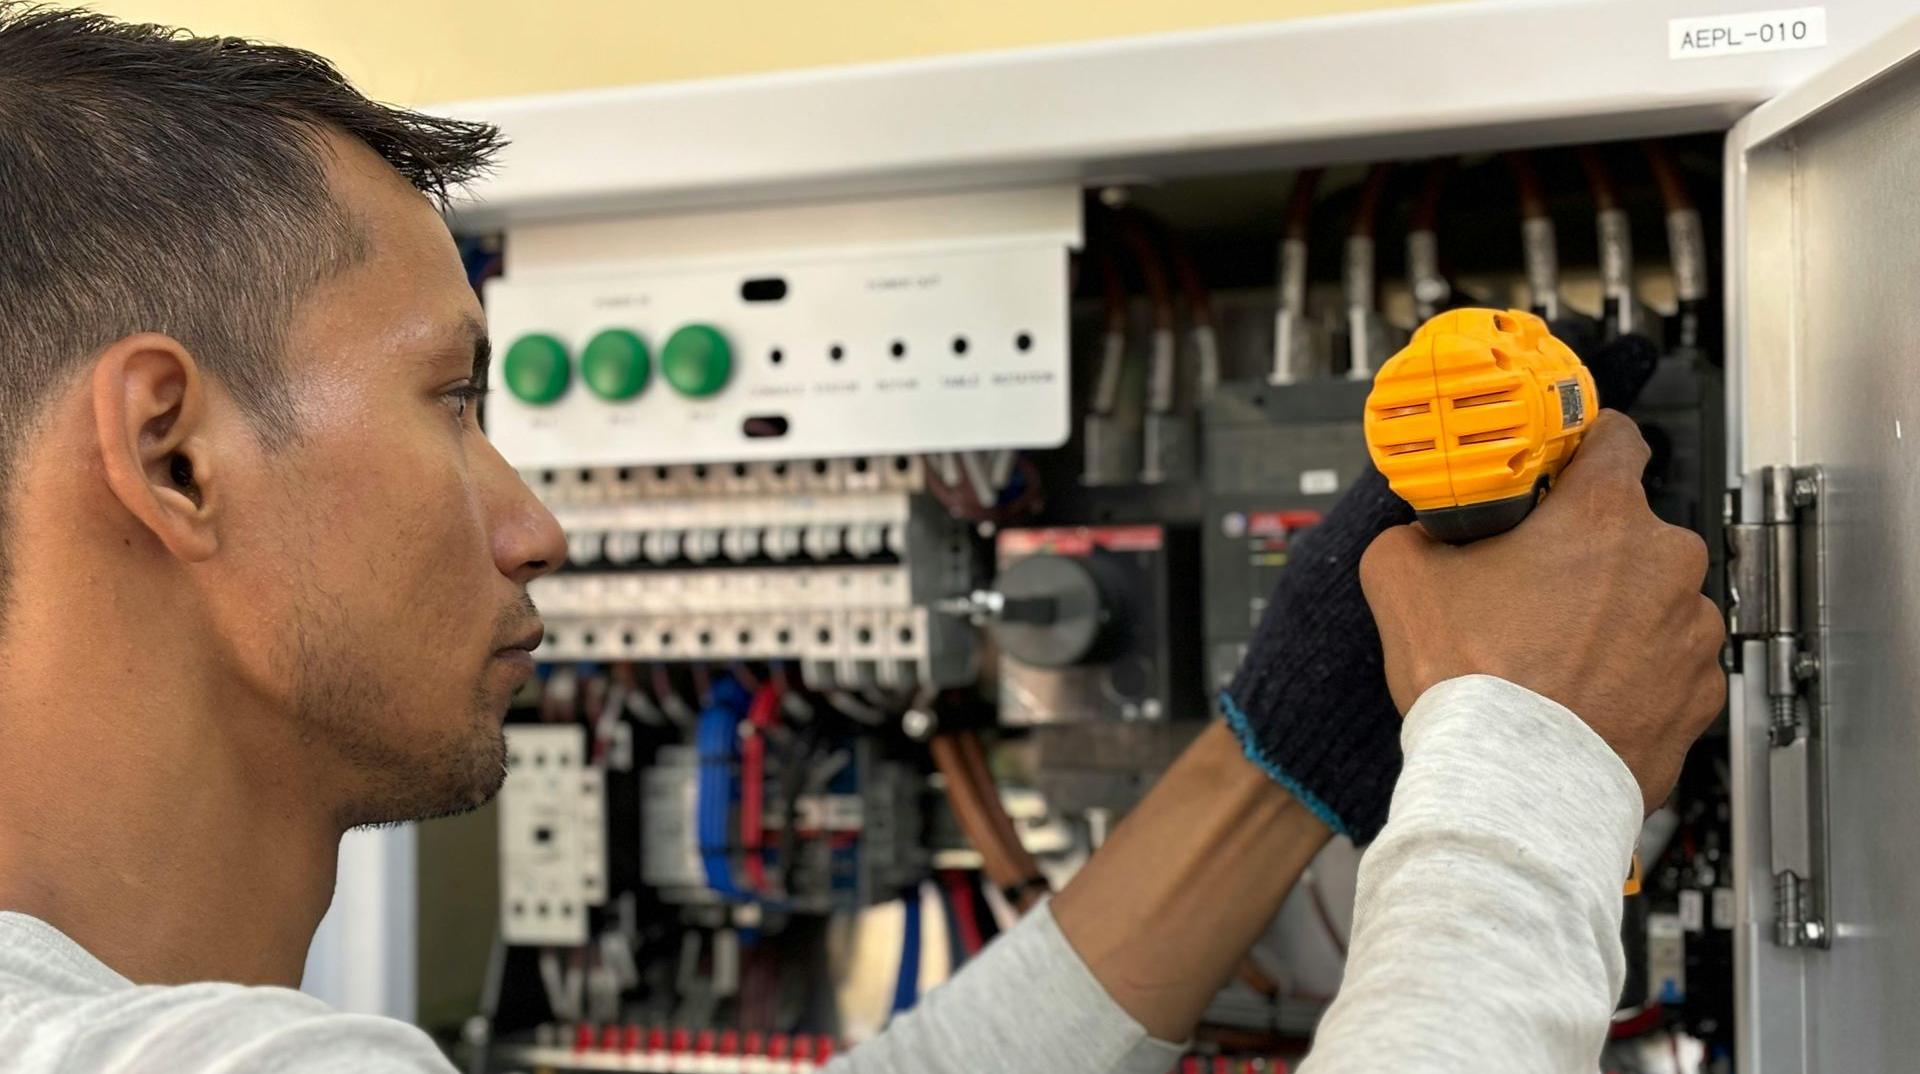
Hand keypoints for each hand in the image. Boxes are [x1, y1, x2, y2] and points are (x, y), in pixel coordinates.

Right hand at [1358, 410, 1724, 811]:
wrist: (1515, 782)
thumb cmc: (1474, 682)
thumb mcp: (1399, 576)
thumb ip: (1415, 531)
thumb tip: (1421, 530)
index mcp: (1604, 515)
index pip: (1615, 437)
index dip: (1581, 448)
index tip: (1562, 465)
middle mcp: (1665, 563)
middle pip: (1628, 531)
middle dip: (1587, 551)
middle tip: (1532, 586)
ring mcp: (1692, 632)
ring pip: (1652, 601)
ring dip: (1615, 615)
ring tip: (1555, 654)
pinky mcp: (1700, 694)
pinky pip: (1668, 665)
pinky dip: (1634, 673)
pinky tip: (1583, 692)